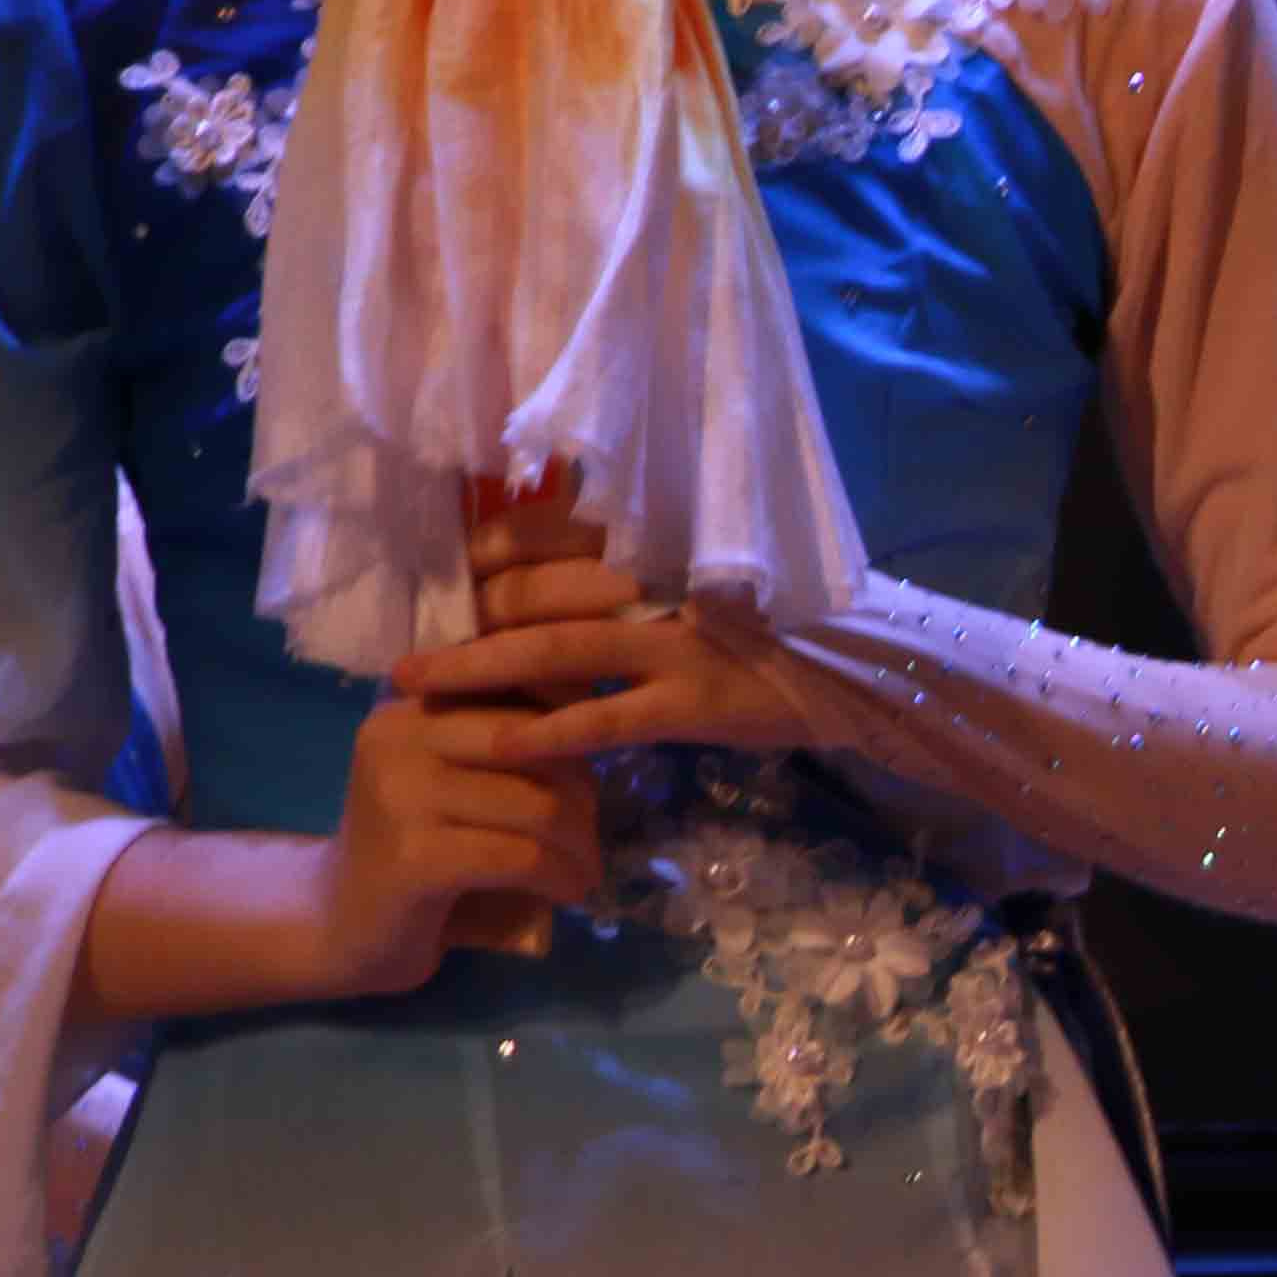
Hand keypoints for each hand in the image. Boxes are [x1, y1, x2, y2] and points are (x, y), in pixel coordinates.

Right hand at [307, 688, 608, 997]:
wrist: (343, 924)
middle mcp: (398, 735)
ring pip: (535, 804)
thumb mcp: (457, 774)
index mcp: (412, 703)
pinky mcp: (413, 858)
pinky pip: (518, 858)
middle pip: (535, 743)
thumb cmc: (419, 845)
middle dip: (583, 791)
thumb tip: (604, 706)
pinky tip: (568, 892)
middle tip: (591, 833)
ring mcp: (399, 795)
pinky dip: (559, 877)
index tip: (592, 769)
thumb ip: (507, 734)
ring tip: (584, 869)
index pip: (520, 684)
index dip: (576, 724)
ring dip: (579, 845)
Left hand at [391, 471, 809, 761]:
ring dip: (474, 670)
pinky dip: (543, 733)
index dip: (484, 552)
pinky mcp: (696, 703)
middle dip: (462, 618)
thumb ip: (645, 558)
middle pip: (534, 590)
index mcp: (660, 538)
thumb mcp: (715, 567)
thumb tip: (566, 541)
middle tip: (404, 647)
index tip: (445, 577)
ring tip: (413, 687)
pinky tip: (494, 747)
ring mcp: (678, 643)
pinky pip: (602, 719)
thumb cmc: (786, 617)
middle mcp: (661, 580)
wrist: (872, 666)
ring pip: (552, 651)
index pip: (547, 528)